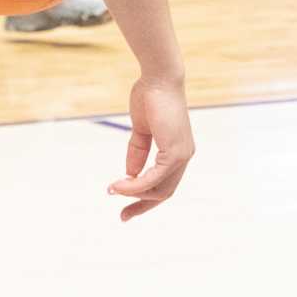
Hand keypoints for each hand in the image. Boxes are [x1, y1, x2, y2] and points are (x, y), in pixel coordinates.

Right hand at [110, 76, 193, 221]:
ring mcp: (182, 155)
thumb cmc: (151, 98)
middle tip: (122, 216)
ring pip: (159, 190)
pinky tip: (119, 185)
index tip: (125, 209)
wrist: (158, 79)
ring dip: (134, 194)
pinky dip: (135, 185)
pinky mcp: (175, 152)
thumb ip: (138, 152)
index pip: (165, 184)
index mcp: (178, 151)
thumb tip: (130, 175)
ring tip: (113, 190)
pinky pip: (154, 179)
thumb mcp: (142, 131)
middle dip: (142, 206)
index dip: (144, 198)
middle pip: (164, 193)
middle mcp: (184, 156)